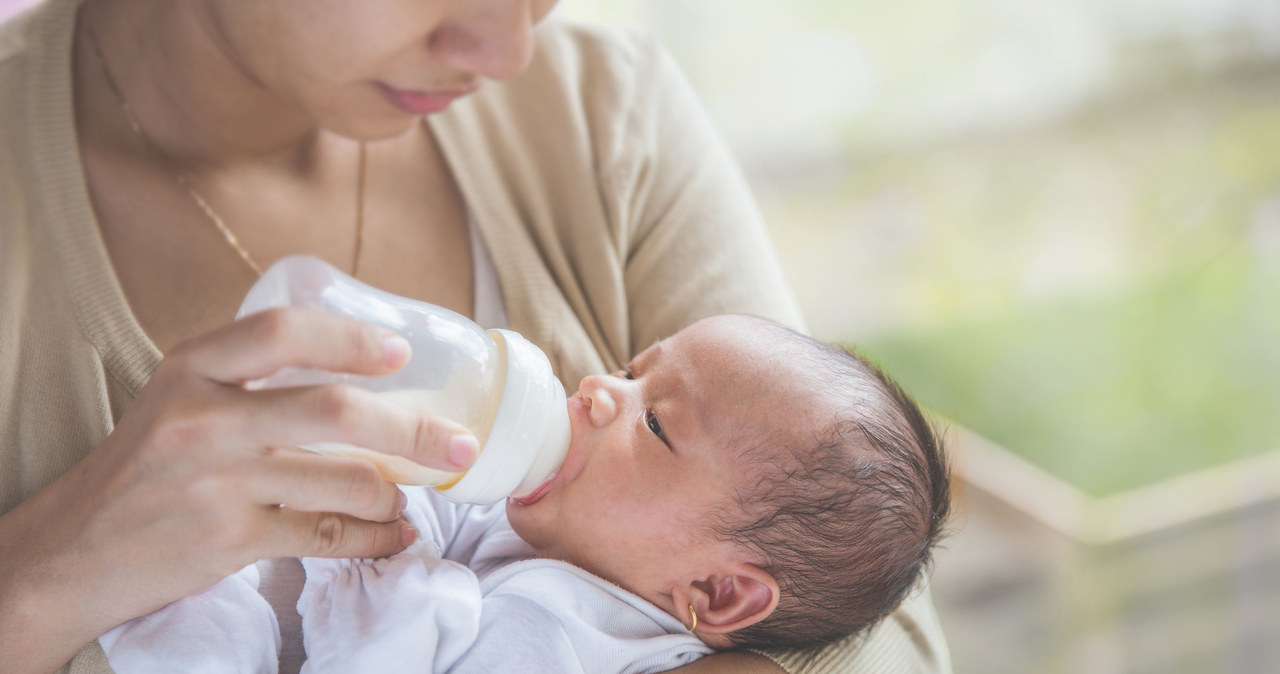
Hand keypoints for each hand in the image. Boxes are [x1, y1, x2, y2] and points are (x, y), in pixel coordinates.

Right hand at [0, 308, 477, 671]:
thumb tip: (365, 371)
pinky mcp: (230, 541)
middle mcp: (204, 420)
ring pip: (344, 481)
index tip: (401, 352)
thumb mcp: (179, 396)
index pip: (283, 332)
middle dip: (414, 429)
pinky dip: (376, 537)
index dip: (352, 339)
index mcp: (192, 369)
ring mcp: (218, 483)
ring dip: (398, 490)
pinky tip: (395, 534)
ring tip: (416, 492)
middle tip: (459, 443)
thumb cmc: (146, 464)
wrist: (73, 550)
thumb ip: (252, 378)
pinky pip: (329, 536)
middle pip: (334, 411)